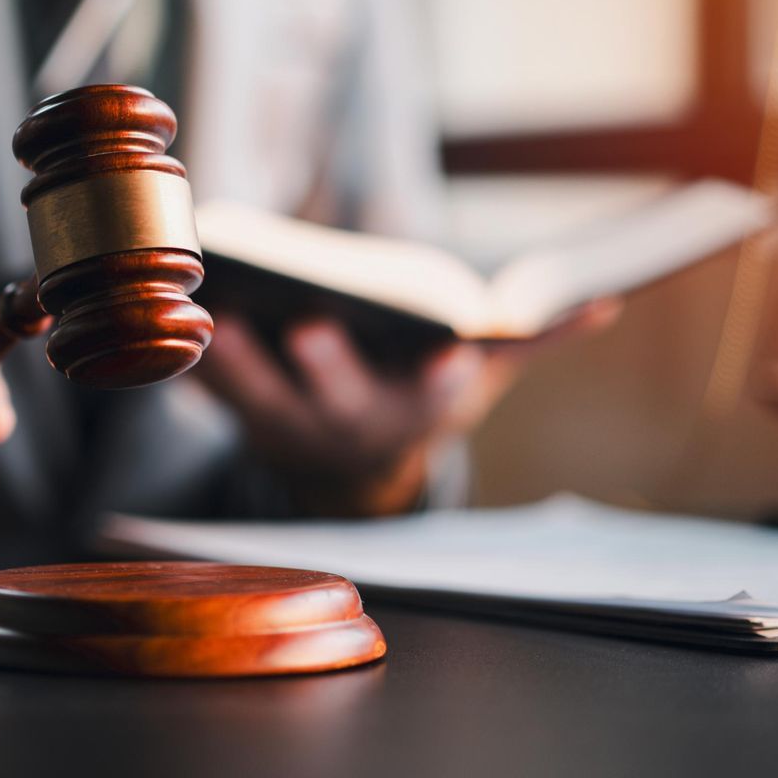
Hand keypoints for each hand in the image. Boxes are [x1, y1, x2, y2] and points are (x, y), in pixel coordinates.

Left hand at [195, 302, 619, 516]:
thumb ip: (532, 340)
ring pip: (262, 401)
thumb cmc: (419, 393)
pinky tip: (172, 319)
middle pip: (341, 400)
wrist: (354, 469)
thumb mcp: (481, 377)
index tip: (454, 357)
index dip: (448, 381)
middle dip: (329, 367)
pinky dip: (190, 364)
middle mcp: (357, 425)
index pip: (441, 400)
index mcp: (419, 410)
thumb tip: (604, 308)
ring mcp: (296, 427)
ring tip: (219, 315)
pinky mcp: (243, 417)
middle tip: (312, 326)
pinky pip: (210, 393)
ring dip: (237, 365)